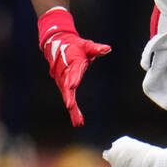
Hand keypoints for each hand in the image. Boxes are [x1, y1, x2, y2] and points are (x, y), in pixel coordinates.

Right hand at [37, 7, 110, 126]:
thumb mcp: (86, 46)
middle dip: (69, 97)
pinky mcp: (64, 86)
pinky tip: (78, 121)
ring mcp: (63, 81)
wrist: (58, 46)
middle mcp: (66, 74)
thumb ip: (96, 49)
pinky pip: (69, 98)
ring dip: (72, 109)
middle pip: (67, 86)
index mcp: (72, 63)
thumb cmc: (75, 46)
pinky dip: (73, 110)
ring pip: (67, 96)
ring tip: (78, 121)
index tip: (72, 85)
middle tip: (70, 106)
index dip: (73, 78)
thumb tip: (108, 48)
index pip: (73, 71)